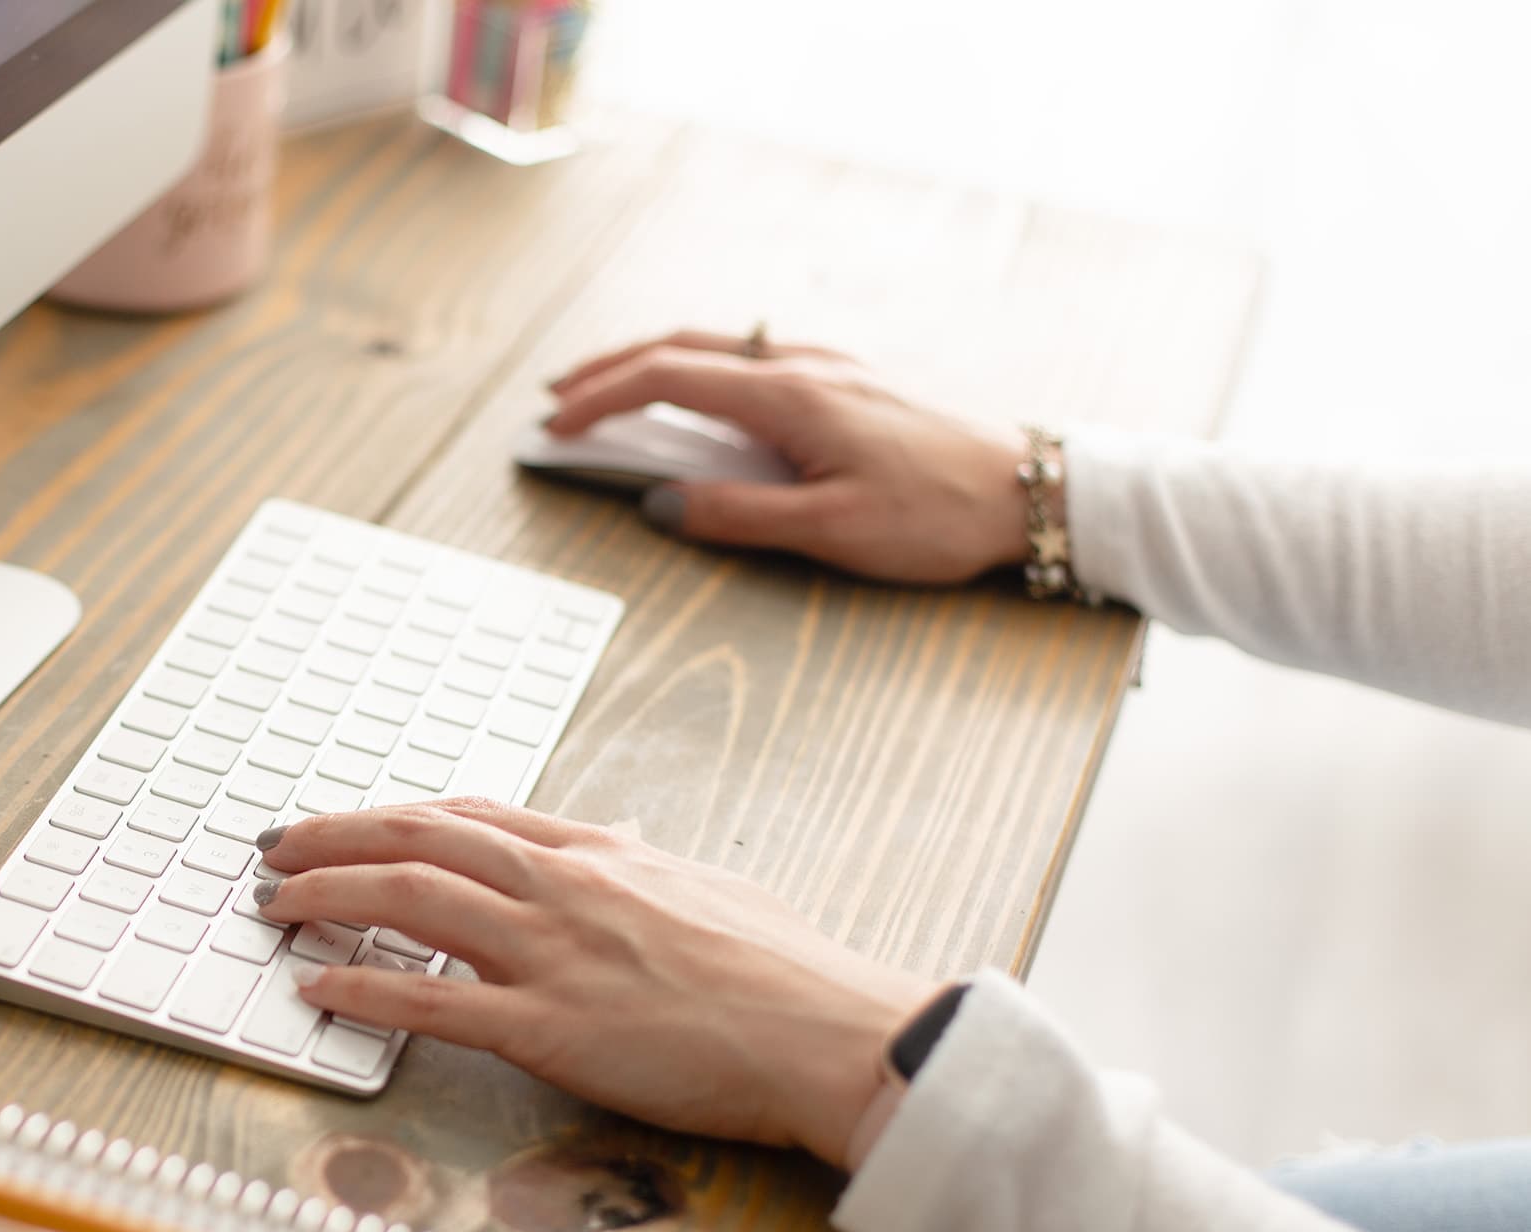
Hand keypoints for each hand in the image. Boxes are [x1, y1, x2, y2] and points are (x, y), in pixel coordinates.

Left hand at [255, 800, 939, 1169]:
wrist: (833, 1033)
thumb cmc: (787, 974)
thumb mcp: (709, 890)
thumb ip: (647, 867)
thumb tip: (621, 845)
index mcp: (601, 854)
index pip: (471, 815)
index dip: (393, 815)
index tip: (343, 821)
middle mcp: (565, 888)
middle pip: (419, 840)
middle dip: (332, 837)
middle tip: (274, 848)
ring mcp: (553, 955)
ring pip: (408, 902)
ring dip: (325, 896)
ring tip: (273, 905)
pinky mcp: (550, 1028)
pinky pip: (429, 1003)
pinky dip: (360, 992)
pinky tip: (315, 990)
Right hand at [546, 329, 1033, 586]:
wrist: (1028, 489)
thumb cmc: (939, 513)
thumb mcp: (830, 530)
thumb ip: (738, 515)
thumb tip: (662, 506)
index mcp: (791, 395)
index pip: (667, 378)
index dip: (602, 398)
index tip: (556, 424)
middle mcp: (805, 366)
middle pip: (684, 347)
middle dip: (612, 369)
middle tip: (561, 399)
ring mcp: (830, 367)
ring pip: (720, 347)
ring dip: (655, 366)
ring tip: (614, 395)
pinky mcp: (849, 382)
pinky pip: (755, 360)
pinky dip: (702, 371)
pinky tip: (699, 399)